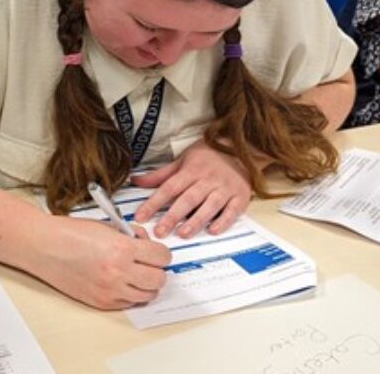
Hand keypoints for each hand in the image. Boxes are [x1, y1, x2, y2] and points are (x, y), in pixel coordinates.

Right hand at [31, 216, 170, 309]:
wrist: (43, 246)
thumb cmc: (68, 233)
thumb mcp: (106, 226)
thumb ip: (130, 237)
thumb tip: (146, 245)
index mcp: (122, 249)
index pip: (162, 257)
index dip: (160, 252)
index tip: (155, 251)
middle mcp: (118, 272)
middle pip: (159, 279)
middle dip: (156, 269)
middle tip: (147, 262)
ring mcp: (110, 290)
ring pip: (147, 295)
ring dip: (145, 284)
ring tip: (133, 273)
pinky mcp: (101, 302)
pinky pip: (128, 303)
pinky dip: (129, 294)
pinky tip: (119, 281)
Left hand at [131, 139, 251, 237]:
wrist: (243, 146)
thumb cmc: (209, 155)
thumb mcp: (183, 160)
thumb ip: (161, 174)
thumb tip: (136, 181)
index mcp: (191, 170)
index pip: (169, 188)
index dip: (153, 203)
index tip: (140, 216)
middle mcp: (208, 179)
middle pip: (187, 199)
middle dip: (172, 216)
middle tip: (160, 231)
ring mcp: (225, 188)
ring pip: (209, 206)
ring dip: (196, 221)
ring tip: (183, 234)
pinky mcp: (241, 196)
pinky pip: (232, 210)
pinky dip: (223, 221)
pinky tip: (213, 231)